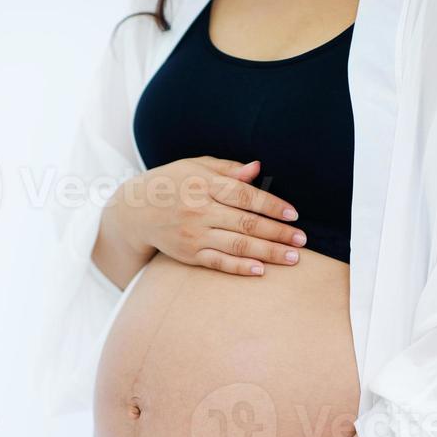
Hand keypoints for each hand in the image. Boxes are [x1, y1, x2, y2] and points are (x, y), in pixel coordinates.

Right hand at [117, 156, 306, 276]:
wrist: (134, 211)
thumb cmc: (171, 183)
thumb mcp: (195, 167)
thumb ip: (227, 169)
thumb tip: (257, 168)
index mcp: (204, 184)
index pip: (245, 195)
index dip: (272, 205)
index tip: (293, 214)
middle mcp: (199, 210)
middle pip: (246, 223)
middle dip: (277, 233)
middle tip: (301, 240)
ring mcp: (194, 235)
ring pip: (237, 245)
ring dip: (267, 252)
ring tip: (291, 258)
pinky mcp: (188, 254)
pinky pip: (219, 262)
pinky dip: (240, 267)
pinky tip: (260, 270)